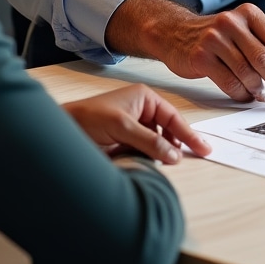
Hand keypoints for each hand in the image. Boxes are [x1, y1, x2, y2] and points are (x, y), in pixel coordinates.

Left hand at [63, 83, 211, 163]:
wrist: (60, 132)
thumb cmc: (87, 118)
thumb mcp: (121, 126)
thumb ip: (149, 140)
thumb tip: (173, 155)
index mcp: (144, 98)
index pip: (173, 117)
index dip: (189, 134)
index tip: (204, 148)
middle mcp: (141, 111)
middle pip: (168, 131)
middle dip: (178, 144)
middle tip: (195, 158)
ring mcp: (134, 129)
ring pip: (158, 144)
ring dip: (162, 155)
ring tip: (167, 164)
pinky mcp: (125, 144)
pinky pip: (145, 154)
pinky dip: (149, 160)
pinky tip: (151, 166)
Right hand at [107, 0, 264, 107]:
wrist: (175, 33)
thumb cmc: (217, 37)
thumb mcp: (242, 31)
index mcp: (249, 14)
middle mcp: (232, 22)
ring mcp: (215, 38)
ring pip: (248, 73)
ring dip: (260, 90)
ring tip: (263, 97)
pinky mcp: (200, 56)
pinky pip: (229, 82)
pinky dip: (241, 93)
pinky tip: (245, 95)